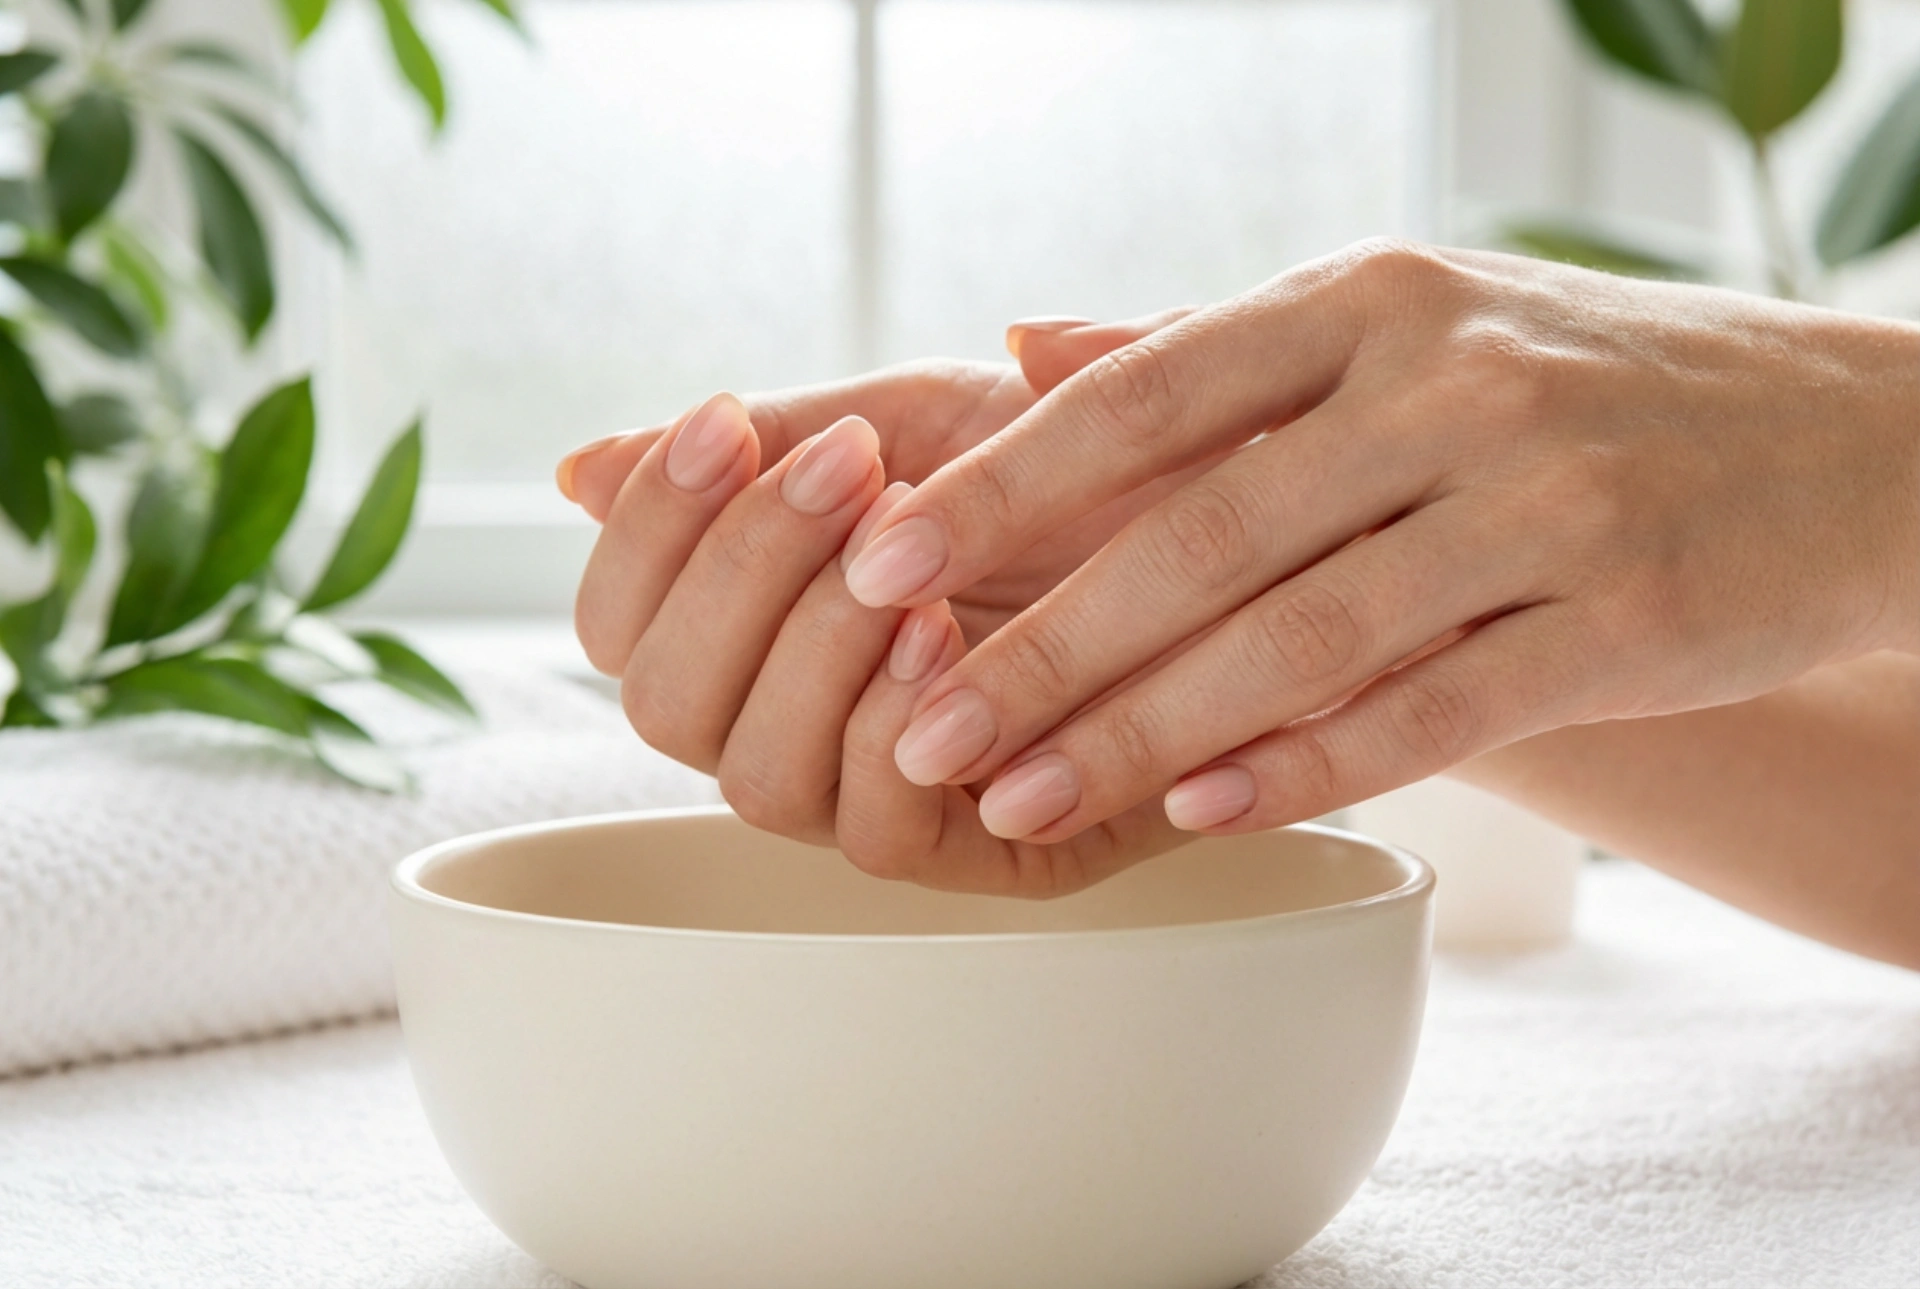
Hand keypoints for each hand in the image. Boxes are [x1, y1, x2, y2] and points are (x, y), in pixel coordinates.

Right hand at [560, 360, 1190, 894]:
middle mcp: (799, 723)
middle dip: (738, 579)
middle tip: (842, 471)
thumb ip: (770, 439)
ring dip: (810, 654)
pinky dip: (893, 734)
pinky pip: (880, 835)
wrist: (1255, 505)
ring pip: (755, 782)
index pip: (623, 621)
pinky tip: (946, 640)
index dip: (648, 531)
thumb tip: (577, 470)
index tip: (722, 422)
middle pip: (663, 708)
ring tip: (900, 557)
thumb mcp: (928, 420)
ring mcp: (883, 794)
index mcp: (762, 628)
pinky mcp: (989, 852)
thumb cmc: (1083, 462)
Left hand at [840, 240, 1919, 845]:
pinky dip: (1304, 766)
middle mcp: (1447, 384)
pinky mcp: (1621, 620)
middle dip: (1042, 646)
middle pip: (1201, 534)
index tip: (877, 566)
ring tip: (1014, 802)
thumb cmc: (1571, 384)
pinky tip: (1198, 812)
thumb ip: (1206, 347)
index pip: (1144, 397)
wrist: (1836, 442)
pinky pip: (1431, 711)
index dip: (1002, 486)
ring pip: (1301, 638)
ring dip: (1141, 734)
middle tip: (917, 731)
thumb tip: (1023, 346)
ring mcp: (1543, 502)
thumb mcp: (1398, 321)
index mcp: (1366, 301)